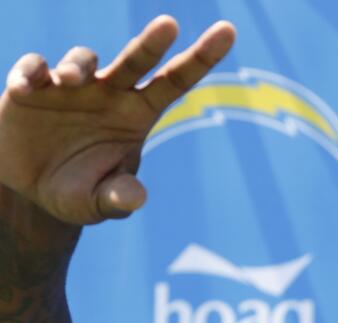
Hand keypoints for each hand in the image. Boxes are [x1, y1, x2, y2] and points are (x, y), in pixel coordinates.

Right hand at [0, 16, 234, 225]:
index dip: (201, 57)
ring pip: (83, 60)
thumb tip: (136, 198)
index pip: (175, 82)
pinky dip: (31, 72)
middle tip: (169, 24)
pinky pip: (34, 67)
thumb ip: (117, 199)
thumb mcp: (97, 203)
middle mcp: (111, 93)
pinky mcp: (32, 86)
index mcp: (138, 114)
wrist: (32, 189)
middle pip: (137, 60)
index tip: (229, 30)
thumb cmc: (77, 191)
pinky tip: (28, 87)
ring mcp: (72, 87)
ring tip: (70, 80)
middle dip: (153, 42)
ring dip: (78, 65)